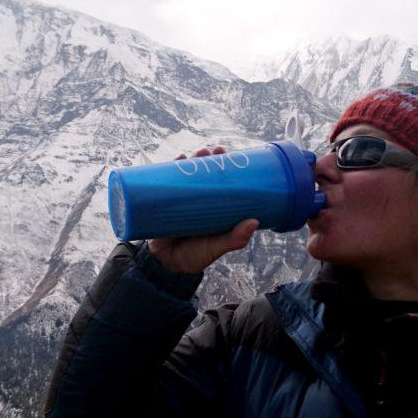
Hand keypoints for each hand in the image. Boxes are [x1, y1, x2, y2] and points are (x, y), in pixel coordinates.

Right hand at [147, 146, 259, 274]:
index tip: (230, 155)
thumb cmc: (194, 257)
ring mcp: (180, 201)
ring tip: (198, 152)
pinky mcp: (163, 203)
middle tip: (214, 150)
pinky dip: (169, 170)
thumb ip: (234, 239)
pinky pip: (165, 184)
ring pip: (185, 175)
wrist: (165, 267)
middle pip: (202, 174)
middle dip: (208, 159)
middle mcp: (197, 201)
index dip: (224, 167)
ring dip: (191, 160)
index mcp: (212, 208)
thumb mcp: (216, 248)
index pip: (219, 183)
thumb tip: (254, 221)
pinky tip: (177, 160)